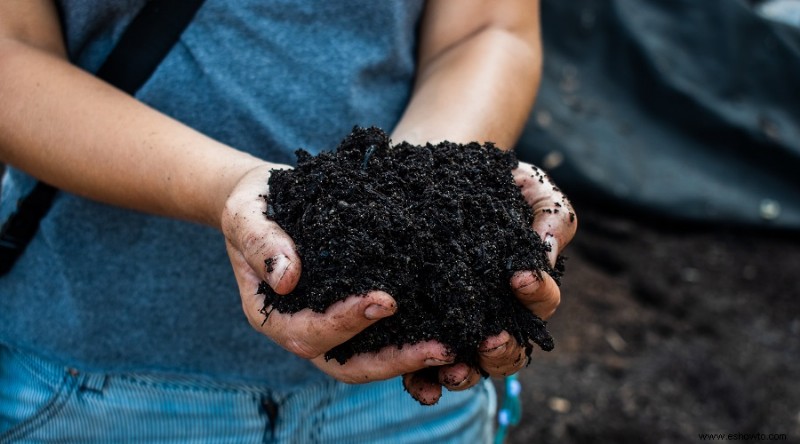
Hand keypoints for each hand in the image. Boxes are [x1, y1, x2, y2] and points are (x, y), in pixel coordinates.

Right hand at [221, 164, 454, 392]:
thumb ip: (262, 243)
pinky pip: (382, 335)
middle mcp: (302, 328)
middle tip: (440, 349)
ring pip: (369, 358)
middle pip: (346, 364)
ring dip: (410, 359)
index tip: (385, 301)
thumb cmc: (253, 205)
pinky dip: (411, 338)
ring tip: (451, 347)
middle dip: (392, 361)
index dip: (346, 323)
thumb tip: (287, 278)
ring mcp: (329, 325)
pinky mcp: (352, 311)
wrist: (267, 199)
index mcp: (271, 314)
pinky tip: (447, 326)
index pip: (309, 333)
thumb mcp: (247, 214)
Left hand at [410, 160, 577, 403]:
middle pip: (511, 349)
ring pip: (473, 366)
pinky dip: (425, 382)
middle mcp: (497, 314)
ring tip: (453, 372)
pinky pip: (427, 367)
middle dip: (504, 350)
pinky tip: (419, 385)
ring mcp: (461, 326)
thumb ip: (551, 216)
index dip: (537, 292)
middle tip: (490, 340)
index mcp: (528, 287)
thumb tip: (546, 258)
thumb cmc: (497, 184)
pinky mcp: (425, 330)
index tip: (519, 276)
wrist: (443, 178)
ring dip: (467, 375)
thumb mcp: (531, 187)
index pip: (542, 299)